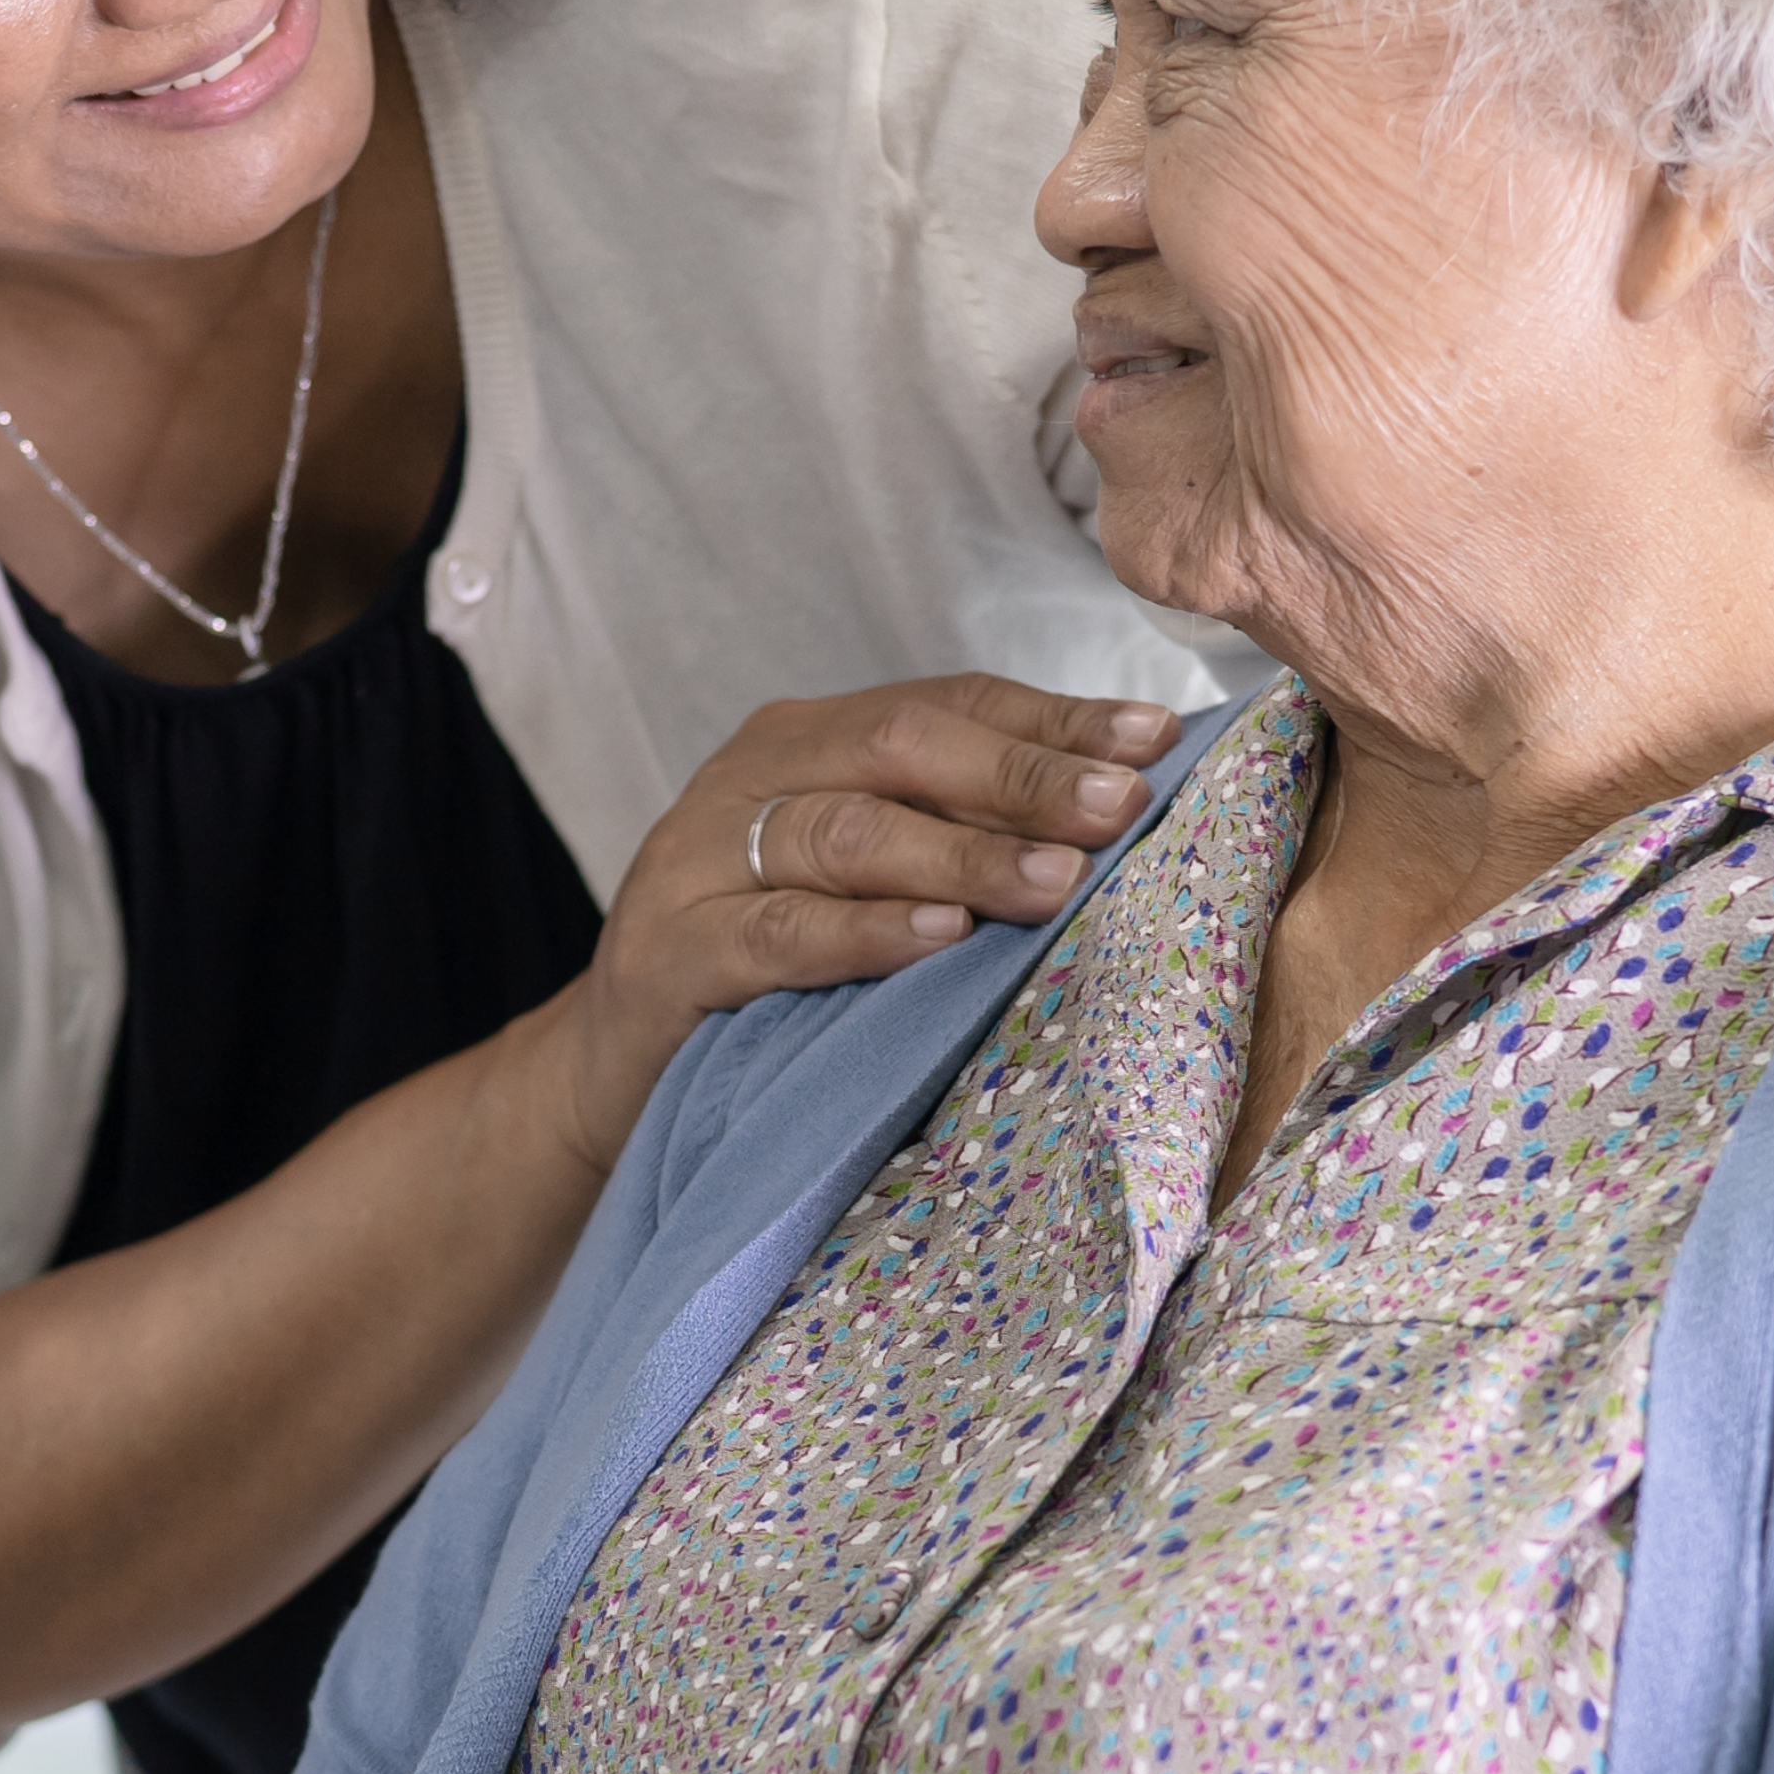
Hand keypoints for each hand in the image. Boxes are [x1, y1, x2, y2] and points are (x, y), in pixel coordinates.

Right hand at [555, 670, 1177, 1164]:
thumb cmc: (771, 969)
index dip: (1053, 719)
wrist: (617, 1069)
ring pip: (845, 834)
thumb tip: (1121, 811)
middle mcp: (750, 775)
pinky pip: (779, 932)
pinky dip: (865, 932)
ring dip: (962, 852)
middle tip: (1122, 806)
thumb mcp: (865, 884)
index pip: (947, 704)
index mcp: (807, 741)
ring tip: (1057, 877)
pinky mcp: (671, 952)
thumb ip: (955, 835)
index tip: (1157, 738)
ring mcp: (698, 860)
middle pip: (900, 749)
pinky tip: (940, 935)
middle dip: (1021, 776)